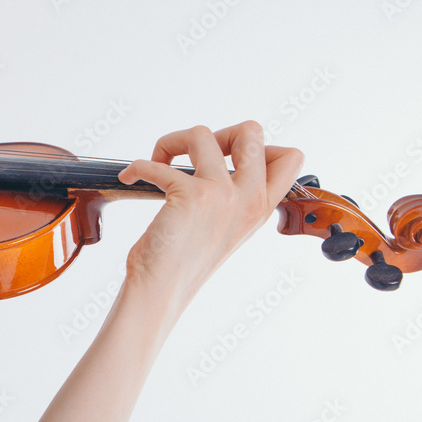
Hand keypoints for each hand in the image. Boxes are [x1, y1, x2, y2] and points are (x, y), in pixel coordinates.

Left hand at [118, 121, 303, 303]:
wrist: (161, 291)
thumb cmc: (183, 264)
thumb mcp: (224, 228)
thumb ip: (232, 197)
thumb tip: (218, 158)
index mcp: (260, 208)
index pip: (291, 157)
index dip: (261, 144)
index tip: (229, 157)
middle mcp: (248, 199)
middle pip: (251, 131)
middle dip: (217, 132)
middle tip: (193, 155)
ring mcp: (222, 195)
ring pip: (202, 134)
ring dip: (171, 142)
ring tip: (158, 162)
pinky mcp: (191, 195)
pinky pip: (158, 162)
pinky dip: (137, 166)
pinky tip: (130, 177)